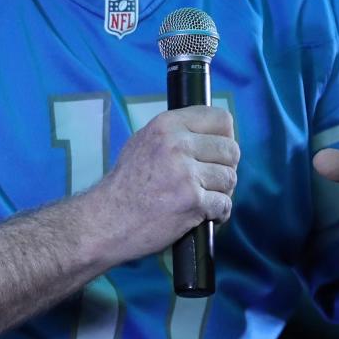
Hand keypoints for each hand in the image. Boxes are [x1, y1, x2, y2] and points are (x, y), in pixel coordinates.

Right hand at [94, 106, 238, 261]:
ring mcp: (186, 173)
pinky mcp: (192, 201)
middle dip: (226, 167)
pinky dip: (219, 213)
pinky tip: (205, 215)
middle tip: (212, 180)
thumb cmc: (126, 184)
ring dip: (222, 192)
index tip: (219, 150)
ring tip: (205, 199)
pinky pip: (225, 204)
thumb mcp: (144, 141)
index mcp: (167, 125)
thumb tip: (210, 133)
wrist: (107, 220)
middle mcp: (178, 144)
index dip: (225, 135)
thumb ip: (175, 133)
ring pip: (230, 178)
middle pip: (231, 149)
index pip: (220, 118)